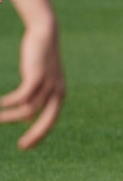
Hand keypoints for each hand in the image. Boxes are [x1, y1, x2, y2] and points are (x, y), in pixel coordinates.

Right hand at [0, 22, 64, 149]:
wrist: (45, 33)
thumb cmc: (39, 58)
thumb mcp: (39, 80)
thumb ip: (35, 98)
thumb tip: (26, 118)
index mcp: (59, 96)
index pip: (51, 121)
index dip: (40, 134)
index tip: (27, 146)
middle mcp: (58, 92)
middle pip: (47, 121)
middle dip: (35, 135)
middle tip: (22, 147)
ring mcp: (49, 84)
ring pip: (29, 109)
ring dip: (11, 116)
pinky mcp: (38, 76)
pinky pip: (22, 96)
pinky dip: (10, 102)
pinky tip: (0, 104)